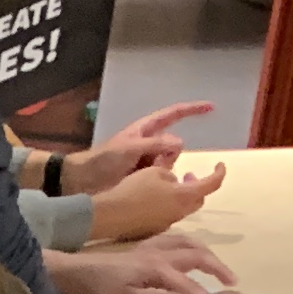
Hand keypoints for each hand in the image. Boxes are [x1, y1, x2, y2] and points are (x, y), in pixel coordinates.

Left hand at [52, 235, 233, 293]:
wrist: (79, 271)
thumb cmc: (101, 289)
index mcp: (155, 268)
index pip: (186, 282)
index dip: (201, 293)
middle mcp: (159, 253)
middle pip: (197, 255)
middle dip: (217, 267)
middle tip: (233, 282)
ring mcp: (153, 246)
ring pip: (189, 242)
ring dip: (207, 253)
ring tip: (219, 268)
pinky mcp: (146, 245)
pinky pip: (176, 239)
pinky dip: (191, 245)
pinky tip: (193, 255)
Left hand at [71, 101, 210, 190]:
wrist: (81, 181)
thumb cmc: (102, 160)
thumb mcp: (129, 148)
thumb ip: (156, 144)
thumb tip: (181, 143)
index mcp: (145, 129)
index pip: (173, 114)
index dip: (192, 110)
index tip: (212, 108)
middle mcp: (149, 143)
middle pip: (173, 146)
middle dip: (168, 156)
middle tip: (150, 165)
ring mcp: (146, 161)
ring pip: (169, 164)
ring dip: (160, 171)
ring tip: (139, 176)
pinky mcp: (143, 177)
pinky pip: (161, 178)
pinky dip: (157, 180)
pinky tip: (142, 185)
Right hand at [86, 157, 225, 243]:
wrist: (110, 215)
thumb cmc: (134, 189)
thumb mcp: (154, 172)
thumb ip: (170, 174)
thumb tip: (174, 181)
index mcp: (184, 196)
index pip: (211, 184)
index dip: (219, 173)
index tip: (220, 164)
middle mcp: (179, 212)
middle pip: (198, 200)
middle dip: (198, 186)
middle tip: (188, 176)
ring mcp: (166, 224)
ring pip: (182, 208)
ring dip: (181, 196)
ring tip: (166, 185)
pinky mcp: (153, 230)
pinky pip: (167, 216)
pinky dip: (167, 205)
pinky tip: (151, 199)